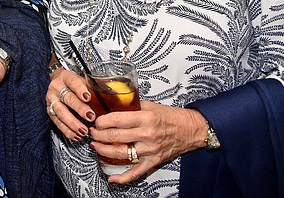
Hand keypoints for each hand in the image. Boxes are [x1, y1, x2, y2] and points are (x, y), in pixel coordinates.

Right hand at [46, 68, 94, 141]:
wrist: (59, 82)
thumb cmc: (74, 83)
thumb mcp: (83, 80)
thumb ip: (93, 88)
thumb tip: (111, 95)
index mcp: (65, 77)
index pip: (72, 82)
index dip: (80, 89)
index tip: (88, 97)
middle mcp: (56, 88)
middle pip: (68, 99)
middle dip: (79, 109)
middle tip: (90, 116)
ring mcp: (51, 100)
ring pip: (61, 112)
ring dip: (73, 123)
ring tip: (84, 131)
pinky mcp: (50, 111)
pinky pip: (57, 123)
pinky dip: (67, 131)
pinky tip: (76, 135)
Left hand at [89, 101, 206, 183]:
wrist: (190, 129)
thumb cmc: (170, 116)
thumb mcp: (149, 105)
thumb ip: (131, 106)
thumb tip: (111, 105)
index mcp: (145, 118)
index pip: (116, 120)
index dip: (101, 121)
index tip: (95, 120)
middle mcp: (147, 135)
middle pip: (114, 137)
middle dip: (98, 135)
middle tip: (93, 132)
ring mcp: (150, 150)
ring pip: (120, 154)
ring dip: (103, 151)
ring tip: (95, 146)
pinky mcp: (153, 161)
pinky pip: (136, 172)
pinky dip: (123, 177)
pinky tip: (112, 178)